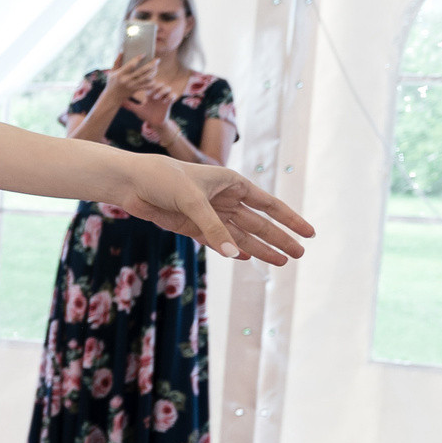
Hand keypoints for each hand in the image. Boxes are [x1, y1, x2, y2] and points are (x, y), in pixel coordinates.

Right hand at [106, 55, 159, 102]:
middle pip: (142, 71)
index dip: (138, 59)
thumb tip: (122, 51)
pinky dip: (152, 81)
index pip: (131, 65)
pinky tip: (154, 77)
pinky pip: (147, 86)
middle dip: (151, 64)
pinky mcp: (136, 90)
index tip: (144, 54)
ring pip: (146, 78)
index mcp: (120, 74)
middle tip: (157, 59)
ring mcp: (132, 86)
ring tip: (156, 67)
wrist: (113, 97)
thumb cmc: (112, 82)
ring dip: (153, 72)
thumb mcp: (112, 72)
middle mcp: (127, 80)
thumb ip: (117, 61)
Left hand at [118, 160, 314, 264]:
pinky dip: (232, 249)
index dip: (290, 219)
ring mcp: (210, 214)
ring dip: (260, 249)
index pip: (269, 204)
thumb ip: (213, 228)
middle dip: (279, 239)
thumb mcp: (192, 200)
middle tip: (298, 256)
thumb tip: (235, 255)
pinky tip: (247, 258)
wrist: (132, 183)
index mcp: (232, 183)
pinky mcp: (192, 227)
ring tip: (280, 263)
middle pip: (258, 224)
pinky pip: (218, 240)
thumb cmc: (164, 180)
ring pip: (240, 236)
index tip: (309, 233)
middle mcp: (224, 199)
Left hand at [119, 85, 177, 133]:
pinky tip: (164, 102)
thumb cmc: (146, 115)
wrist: (155, 123)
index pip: (150, 83)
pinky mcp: (170, 102)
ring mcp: (164, 97)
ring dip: (162, 91)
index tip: (143, 91)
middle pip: (159, 83)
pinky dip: (169, 97)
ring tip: (156, 98)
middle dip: (156, 87)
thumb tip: (120, 101)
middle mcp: (157, 94)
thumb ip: (130, 105)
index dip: (148, 84)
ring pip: (167, 87)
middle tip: (150, 94)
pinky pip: (173, 95)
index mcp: (150, 94)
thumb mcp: (137, 110)